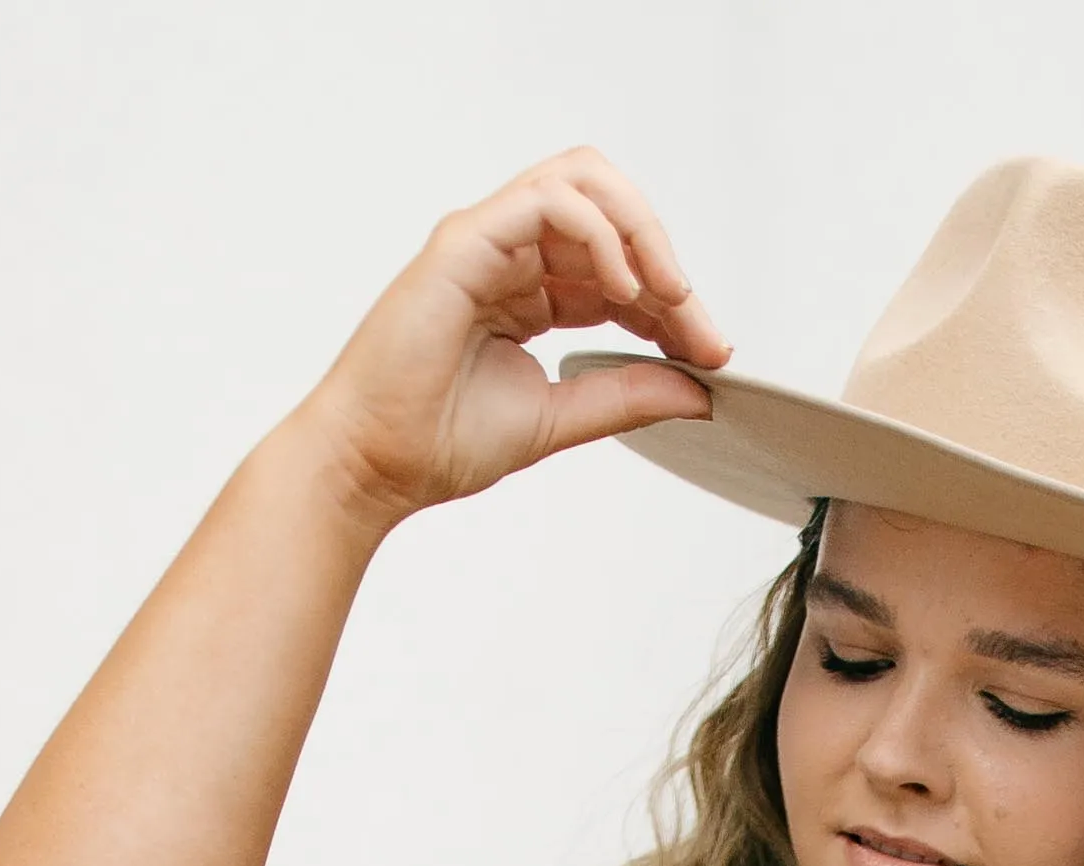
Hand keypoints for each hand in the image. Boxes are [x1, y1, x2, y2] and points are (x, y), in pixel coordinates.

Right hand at [305, 152, 727, 528]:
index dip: (672, 300)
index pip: (616, 266)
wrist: (373, 464)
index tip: (710, 351)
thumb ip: (625, 395)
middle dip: (665, 258)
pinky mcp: (465, 242)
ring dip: (641, 232)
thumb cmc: (436, 440)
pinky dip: (598, 233)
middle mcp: (509, 253)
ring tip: (669, 296)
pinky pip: (547, 201)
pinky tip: (624, 288)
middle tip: (699, 323)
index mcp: (528, 290)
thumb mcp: (560, 416)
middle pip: (608, 207)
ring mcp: (486, 240)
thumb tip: (697, 389)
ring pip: (582, 183)